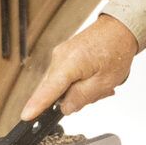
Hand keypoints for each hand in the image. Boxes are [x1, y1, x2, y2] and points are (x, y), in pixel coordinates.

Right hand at [21, 14, 141, 119]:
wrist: (120, 27)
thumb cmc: (116, 49)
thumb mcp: (104, 81)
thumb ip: (82, 97)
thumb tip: (65, 108)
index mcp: (69, 63)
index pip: (48, 90)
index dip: (36, 105)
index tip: (25, 116)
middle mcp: (59, 57)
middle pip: (54, 90)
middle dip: (72, 99)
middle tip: (97, 94)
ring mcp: (60, 55)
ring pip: (60, 85)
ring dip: (78, 90)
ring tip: (101, 85)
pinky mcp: (64, 55)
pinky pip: (64, 76)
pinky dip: (77, 82)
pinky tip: (94, 80)